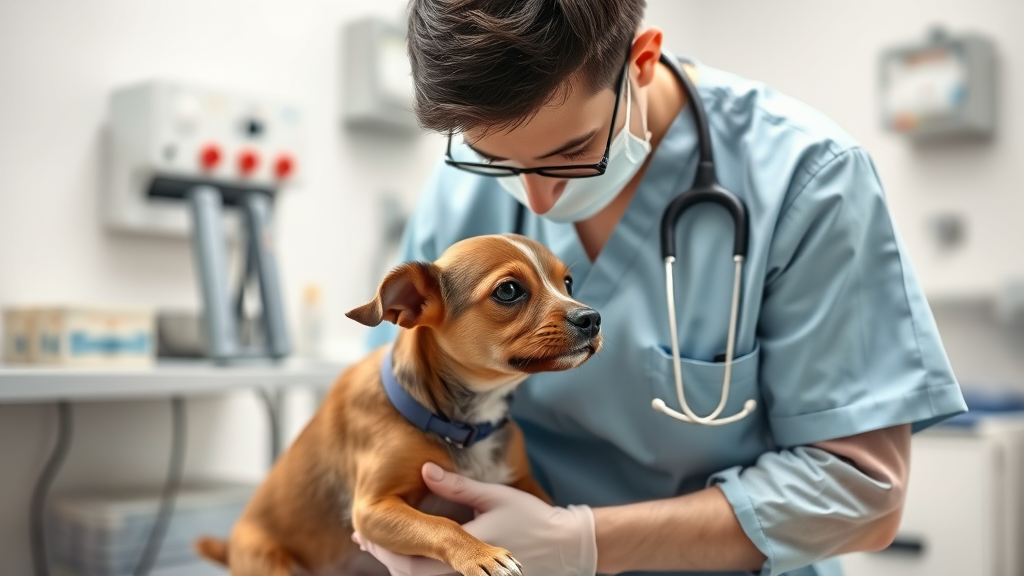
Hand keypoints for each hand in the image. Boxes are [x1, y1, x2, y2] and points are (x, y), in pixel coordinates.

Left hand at [353, 462, 595, 575]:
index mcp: (460, 555)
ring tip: (382, 549)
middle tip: (365, 540)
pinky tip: (412, 561)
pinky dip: (421, 572)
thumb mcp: (493, 497)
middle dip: (387, 559)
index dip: (382, 549)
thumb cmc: (532, 520)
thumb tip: (423, 469)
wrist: (566, 550)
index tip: (364, 534)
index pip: (407, 561)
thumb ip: (456, 486)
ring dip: (402, 567)